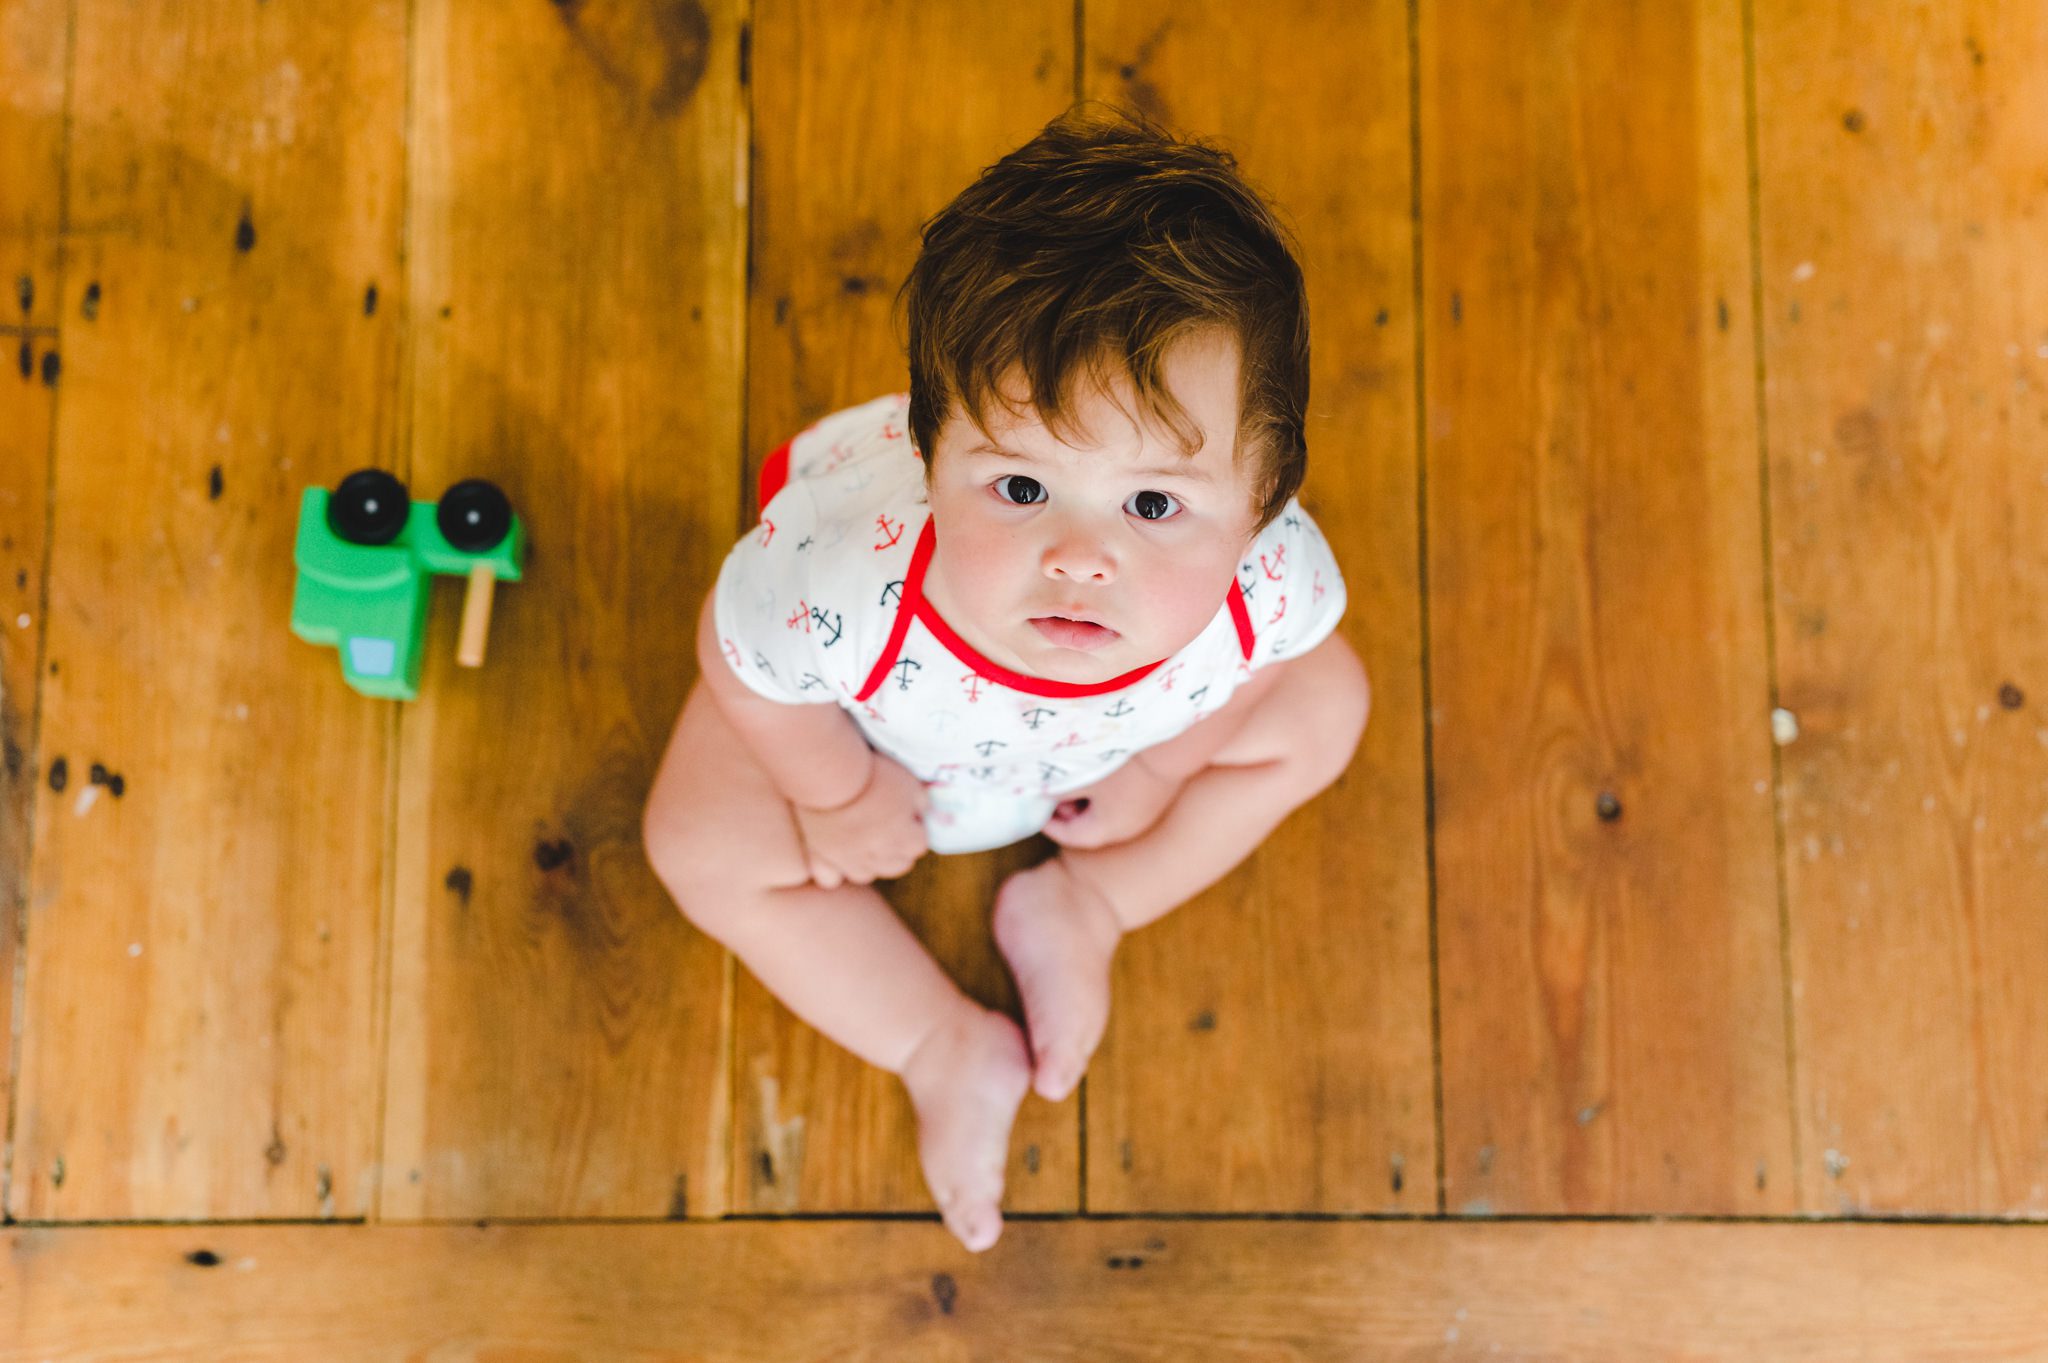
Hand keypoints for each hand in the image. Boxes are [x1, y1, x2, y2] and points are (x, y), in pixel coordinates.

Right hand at [790, 751, 931, 887]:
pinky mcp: (822, 858)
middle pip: (899, 865)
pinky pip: (831, 879)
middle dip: (900, 849)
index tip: (909, 815)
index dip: (916, 828)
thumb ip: (922, 802)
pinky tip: (837, 855)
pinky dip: (836, 871)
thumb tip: (925, 813)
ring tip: (865, 842)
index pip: (921, 845)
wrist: (830, 778)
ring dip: (871, 862)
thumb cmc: (874, 777)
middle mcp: (879, 856)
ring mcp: (849, 860)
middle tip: (891, 829)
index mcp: (904, 838)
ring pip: (867, 874)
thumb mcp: (909, 782)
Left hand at [1040, 756, 1183, 849]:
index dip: (1050, 824)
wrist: (1175, 741)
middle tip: (1055, 789)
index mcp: (1108, 829)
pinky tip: (1103, 765)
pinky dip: (1110, 789)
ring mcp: (1149, 810)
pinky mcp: (1160, 792)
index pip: (1071, 836)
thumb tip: (1042, 792)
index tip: (1038, 809)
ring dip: (1090, 797)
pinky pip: (1127, 798)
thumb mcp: (1080, 775)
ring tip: (1077, 775)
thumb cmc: (1121, 761)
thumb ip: (1056, 788)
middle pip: (1091, 826)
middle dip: (1070, 809)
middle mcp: (1130, 827)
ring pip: (1110, 811)